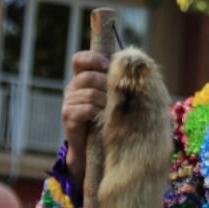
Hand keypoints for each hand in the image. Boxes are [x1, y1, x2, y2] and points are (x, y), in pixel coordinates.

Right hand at [62, 51, 108, 187]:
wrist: (94, 148)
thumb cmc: (110, 119)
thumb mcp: (115, 98)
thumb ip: (119, 82)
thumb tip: (140, 66)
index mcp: (82, 78)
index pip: (80, 59)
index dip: (94, 59)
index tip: (109, 68)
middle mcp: (72, 88)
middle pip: (88, 76)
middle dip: (106, 85)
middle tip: (116, 96)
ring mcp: (69, 101)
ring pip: (90, 93)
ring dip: (106, 102)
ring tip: (112, 111)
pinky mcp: (68, 116)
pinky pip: (86, 108)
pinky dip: (99, 113)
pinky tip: (104, 118)